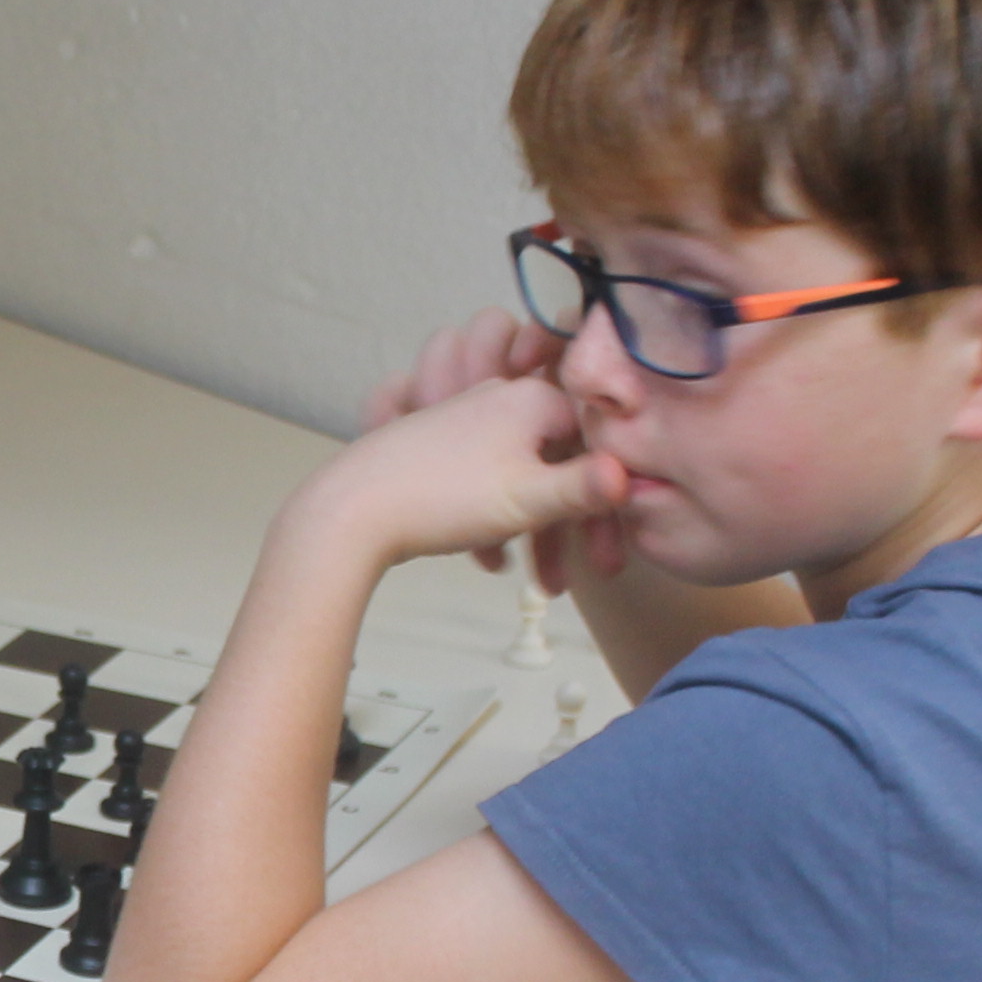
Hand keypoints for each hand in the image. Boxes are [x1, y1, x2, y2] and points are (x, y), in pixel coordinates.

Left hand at [360, 307, 629, 591]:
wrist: (351, 510)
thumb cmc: (444, 499)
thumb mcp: (529, 498)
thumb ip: (585, 488)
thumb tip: (631, 474)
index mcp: (529, 399)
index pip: (595, 437)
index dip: (607, 496)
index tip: (606, 548)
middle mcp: (497, 399)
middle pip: (555, 461)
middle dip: (565, 527)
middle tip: (564, 582)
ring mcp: (462, 420)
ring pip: (519, 477)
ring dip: (528, 530)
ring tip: (532, 581)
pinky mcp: (434, 446)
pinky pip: (483, 482)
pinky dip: (493, 519)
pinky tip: (487, 559)